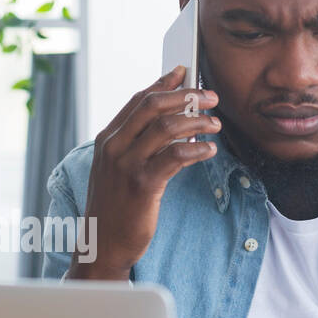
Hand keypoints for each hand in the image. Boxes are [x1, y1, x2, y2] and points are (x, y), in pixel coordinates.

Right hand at [69, 66, 221, 279]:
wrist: (102, 245)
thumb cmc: (114, 208)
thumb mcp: (116, 170)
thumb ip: (135, 145)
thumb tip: (169, 122)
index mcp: (107, 140)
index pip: (137, 101)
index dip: (163, 84)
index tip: (184, 72)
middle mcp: (114, 147)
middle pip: (153, 107)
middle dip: (186, 96)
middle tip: (210, 97)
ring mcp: (127, 165)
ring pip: (167, 127)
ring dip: (197, 121)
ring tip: (215, 125)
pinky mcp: (142, 185)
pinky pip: (176, 156)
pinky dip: (197, 149)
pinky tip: (209, 150)